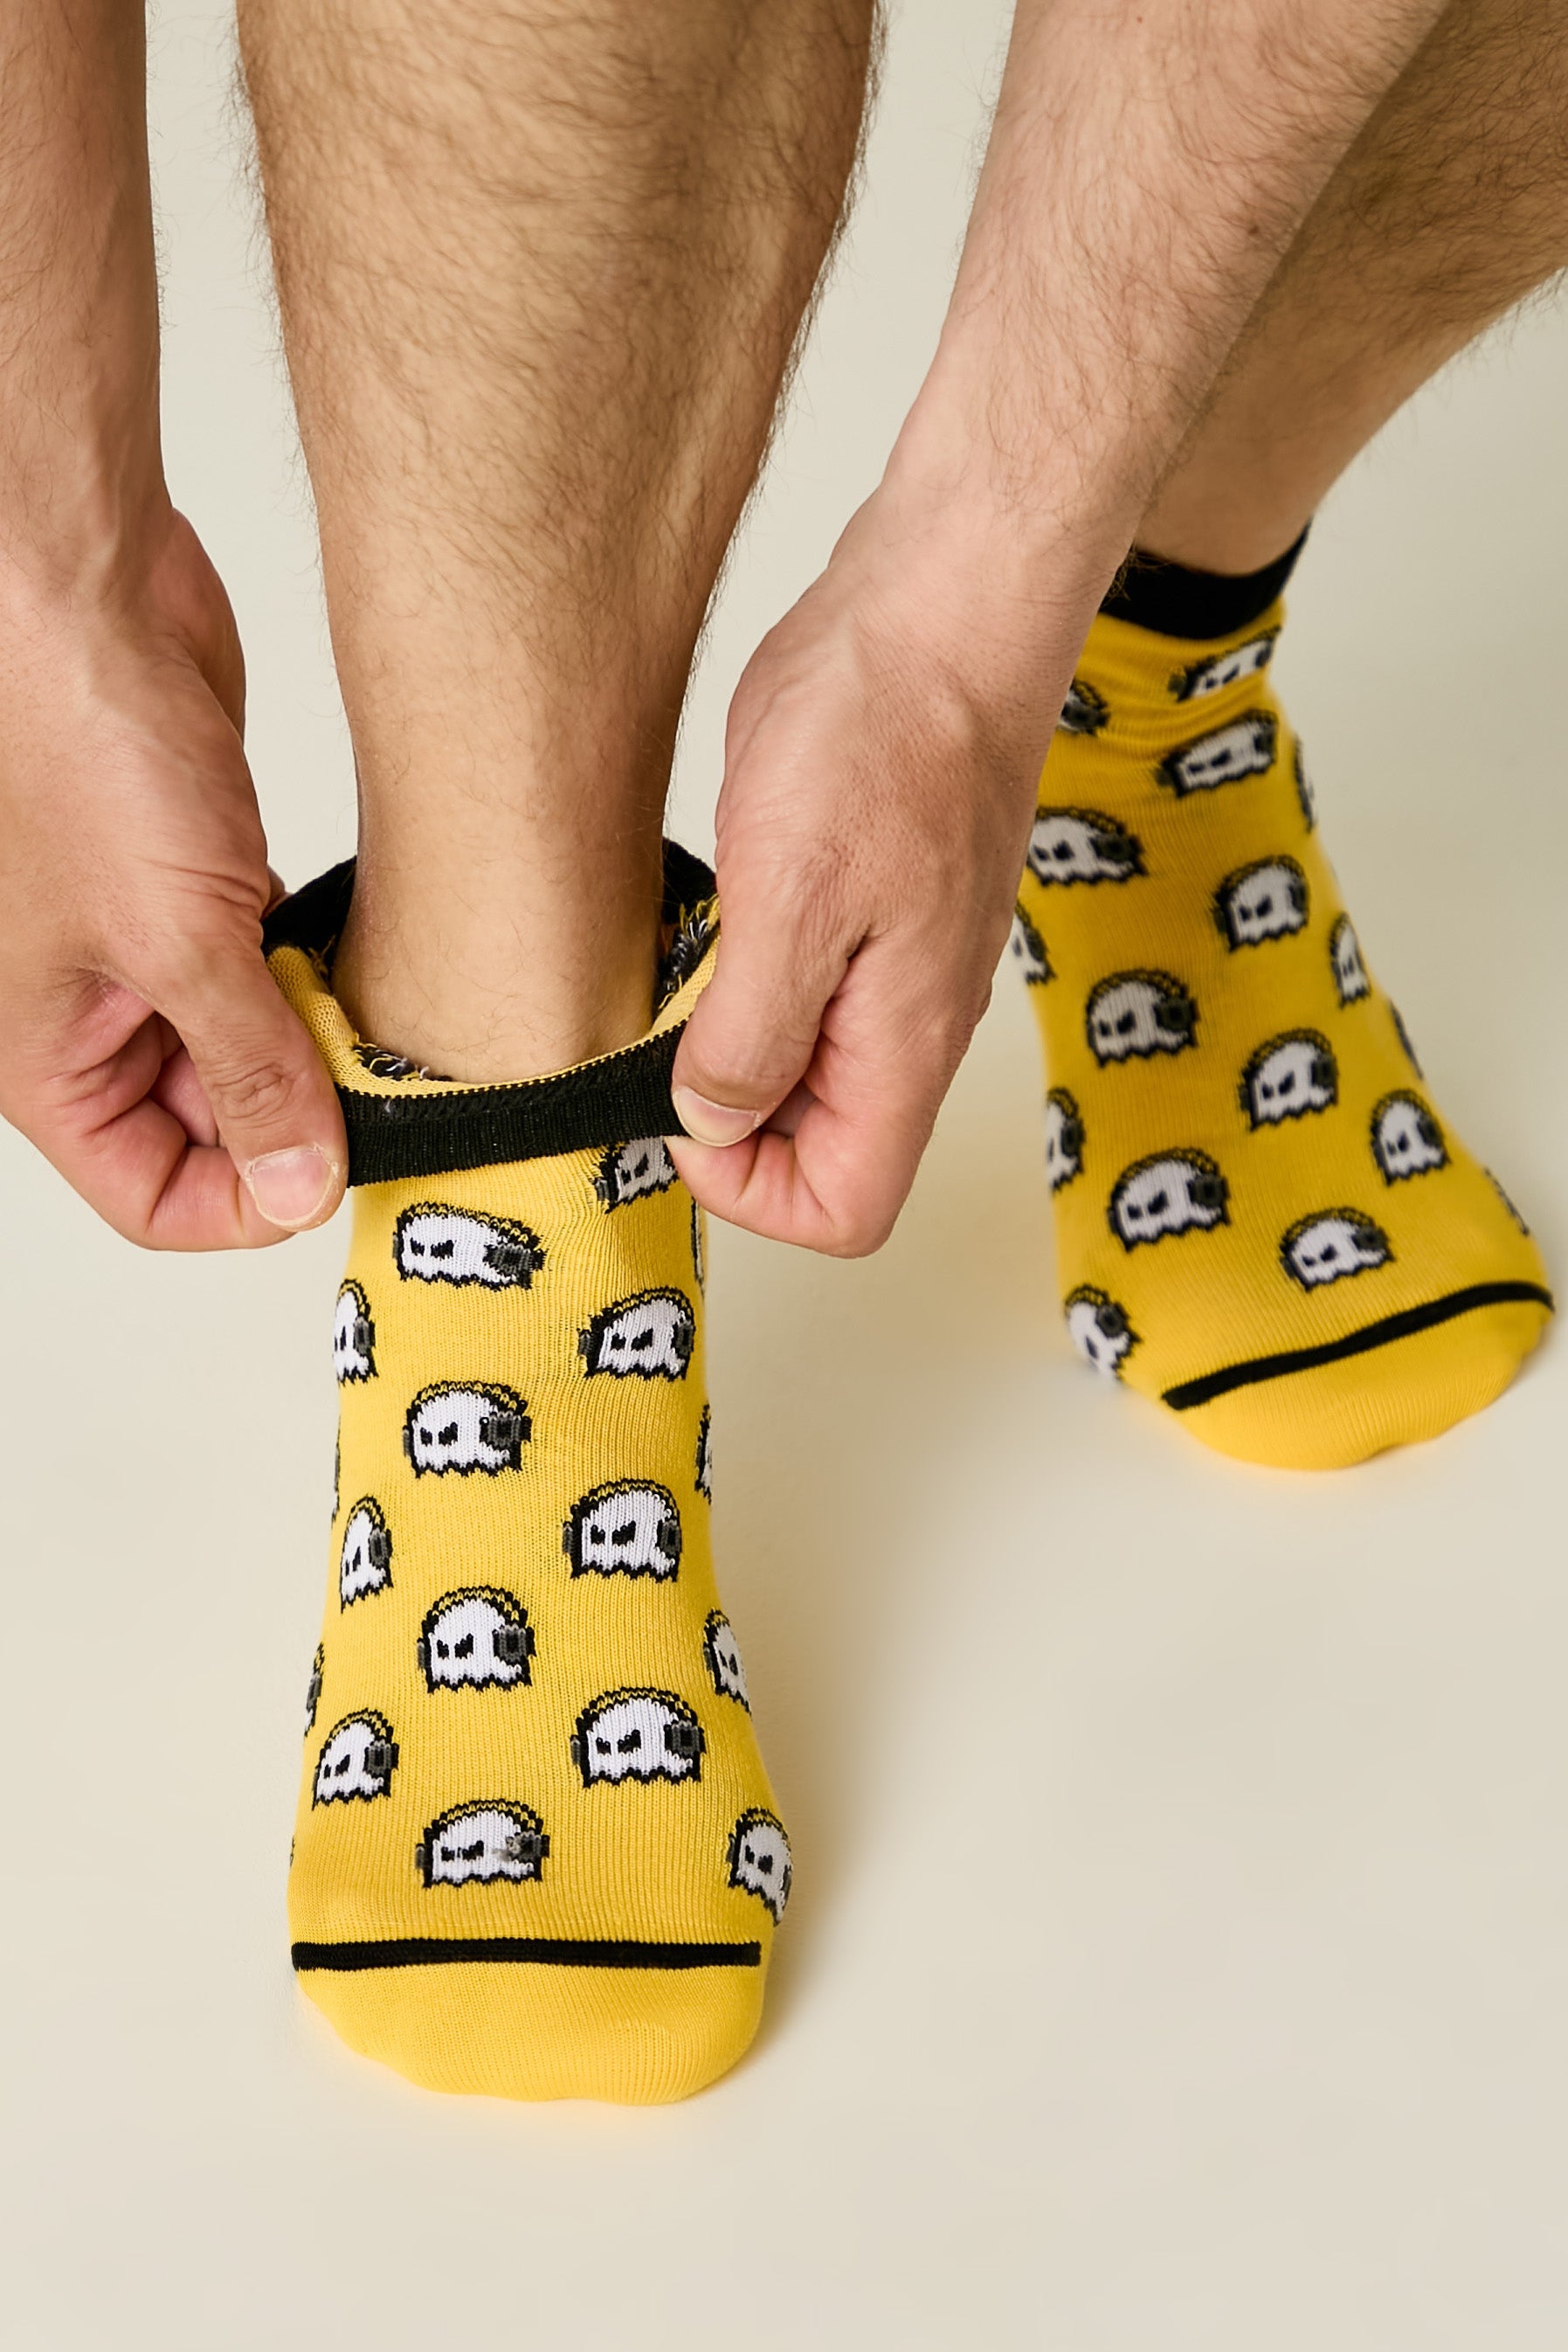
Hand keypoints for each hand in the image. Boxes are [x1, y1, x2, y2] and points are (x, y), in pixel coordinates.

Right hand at [0, 510, 346, 1246]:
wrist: (87, 595)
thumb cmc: (77, 743)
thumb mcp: (178, 941)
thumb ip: (248, 1071)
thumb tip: (299, 1186)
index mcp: (51, 1060)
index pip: (153, 1196)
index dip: (246, 1205)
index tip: (338, 1171)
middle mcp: (93, 1019)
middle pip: (209, 1133)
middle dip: (293, 1120)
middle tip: (379, 1094)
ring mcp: (146, 955)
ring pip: (246, 1053)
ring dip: (310, 1048)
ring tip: (368, 1028)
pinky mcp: (198, 891)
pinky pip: (263, 977)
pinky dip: (308, 980)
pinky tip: (346, 962)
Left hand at [667, 488, 1104, 1253]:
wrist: (947, 600)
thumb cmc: (891, 728)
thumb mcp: (791, 898)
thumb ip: (750, 1034)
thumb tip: (711, 1122)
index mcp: (907, 1043)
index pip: (846, 1208)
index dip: (747, 1189)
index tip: (684, 1102)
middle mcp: (913, 1023)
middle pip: (823, 1149)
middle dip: (729, 1114)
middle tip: (671, 1022)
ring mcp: (899, 966)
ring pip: (808, 1068)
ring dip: (732, 1040)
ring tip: (695, 958)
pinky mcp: (873, 907)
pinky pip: (807, 990)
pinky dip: (748, 975)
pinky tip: (719, 910)